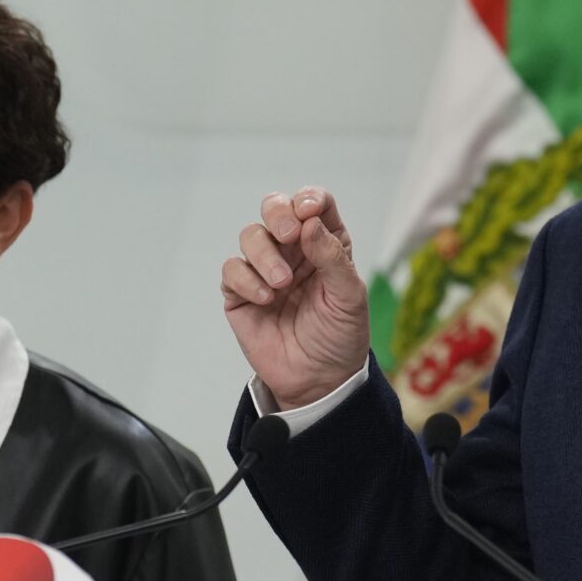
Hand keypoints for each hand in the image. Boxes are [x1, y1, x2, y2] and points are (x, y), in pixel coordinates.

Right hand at [222, 187, 369, 408]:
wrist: (318, 380)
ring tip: (281, 284)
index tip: (308, 212)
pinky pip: (232, 270)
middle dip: (277, 214)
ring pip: (251, 236)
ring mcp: (265, 270)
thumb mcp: (349, 297)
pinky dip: (246, 280)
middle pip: (275, 208)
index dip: (309, 199)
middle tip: (288, 236)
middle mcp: (294, 251)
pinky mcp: (241, 293)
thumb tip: (309, 223)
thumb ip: (332, 258)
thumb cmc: (340, 336)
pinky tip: (265, 300)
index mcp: (325, 244)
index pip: (315, 204)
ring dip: (264, 254)